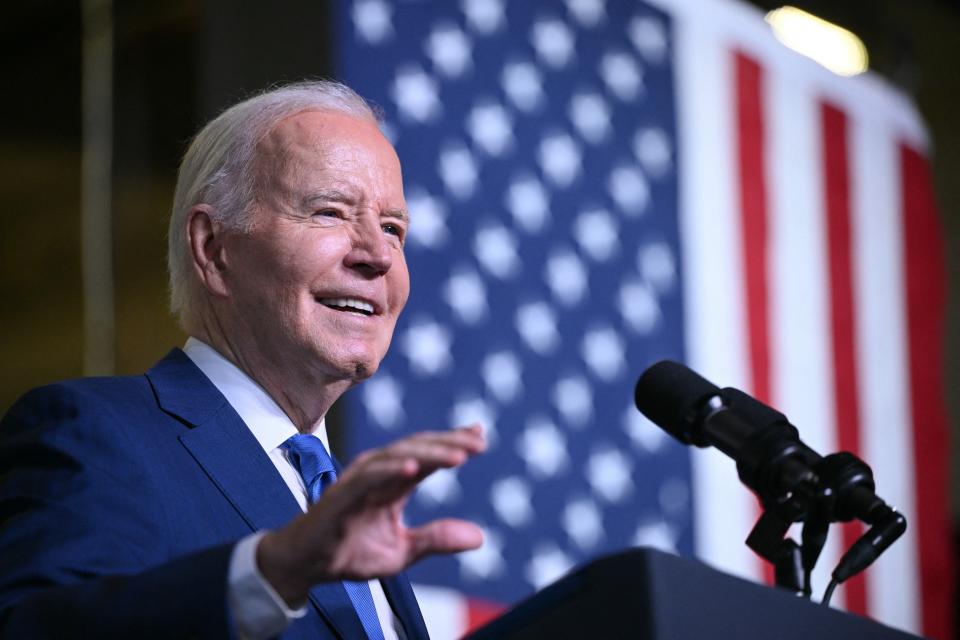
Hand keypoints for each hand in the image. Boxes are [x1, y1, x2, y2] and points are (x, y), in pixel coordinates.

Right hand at [257, 424, 485, 605]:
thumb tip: (481, 537)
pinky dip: (389, 470)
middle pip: (417, 449)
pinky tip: (412, 468)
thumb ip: (437, 539)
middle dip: (448, 444)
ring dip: (429, 453)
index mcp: (393, 481)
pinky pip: (368, 477)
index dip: (452, 443)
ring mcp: (359, 480)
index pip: (427, 455)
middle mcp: (378, 472)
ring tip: (458, 456)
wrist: (307, 564)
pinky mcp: (341, 494)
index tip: (480, 436)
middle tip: (478, 445)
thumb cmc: (351, 551)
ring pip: (397, 456)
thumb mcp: (403, 551)